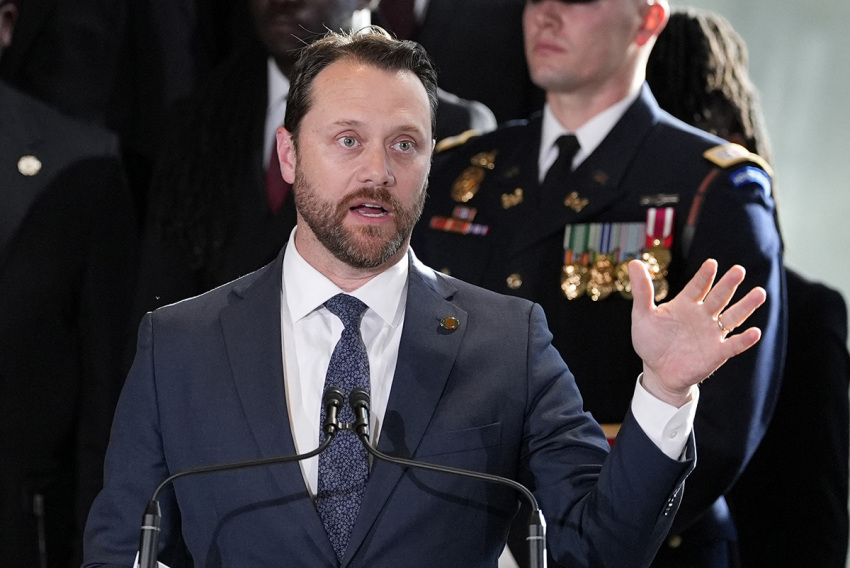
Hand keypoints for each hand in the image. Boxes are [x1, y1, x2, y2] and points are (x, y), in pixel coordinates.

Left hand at [630, 259, 765, 406]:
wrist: (658, 372)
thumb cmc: (650, 341)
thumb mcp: (642, 315)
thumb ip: (642, 290)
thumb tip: (634, 262)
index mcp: (685, 304)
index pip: (697, 286)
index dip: (704, 276)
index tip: (711, 264)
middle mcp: (702, 315)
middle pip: (719, 297)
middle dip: (728, 284)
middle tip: (739, 270)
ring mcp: (712, 333)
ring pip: (733, 316)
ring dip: (746, 306)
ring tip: (759, 293)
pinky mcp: (717, 353)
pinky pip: (734, 345)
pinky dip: (744, 339)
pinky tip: (754, 332)